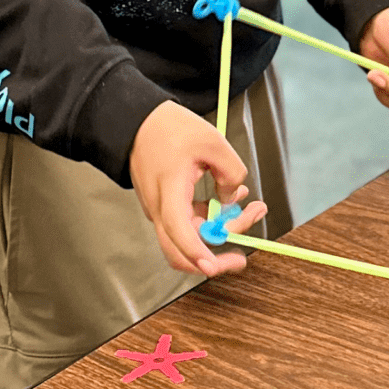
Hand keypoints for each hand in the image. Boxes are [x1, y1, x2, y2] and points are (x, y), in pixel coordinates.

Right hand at [129, 101, 267, 276]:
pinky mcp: (166, 206)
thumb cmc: (168, 129)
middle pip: (182, 251)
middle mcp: (160, 208)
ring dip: (221, 229)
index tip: (214, 266)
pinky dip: (211, 218)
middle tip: (245, 245)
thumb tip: (232, 200)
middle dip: (216, 255)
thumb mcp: (213, 142)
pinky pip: (189, 223)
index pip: (179, 232)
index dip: (197, 253)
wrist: (139, 122)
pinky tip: (229, 198)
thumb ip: (231, 173)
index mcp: (168, 192)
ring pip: (191, 237)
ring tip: (249, 206)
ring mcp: (161, 210)